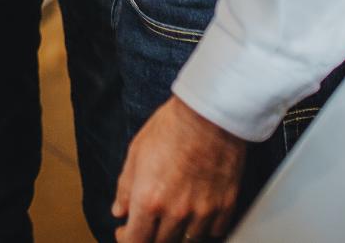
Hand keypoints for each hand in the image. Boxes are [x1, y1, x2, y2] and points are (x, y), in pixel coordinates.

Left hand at [114, 96, 247, 242]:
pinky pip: (214, 232)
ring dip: (177, 233)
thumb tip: (119, 209)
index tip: (125, 231)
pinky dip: (203, 228)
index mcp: (149, 199)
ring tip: (172, 216)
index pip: (135, 240)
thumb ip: (125, 187)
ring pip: (187, 241)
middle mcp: (175, 212)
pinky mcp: (225, 206)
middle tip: (148, 221)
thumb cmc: (172, 127)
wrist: (210, 114)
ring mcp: (203, 212)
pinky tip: (196, 214)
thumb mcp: (136, 152)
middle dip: (150, 235)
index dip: (126, 239)